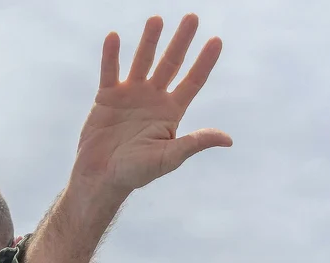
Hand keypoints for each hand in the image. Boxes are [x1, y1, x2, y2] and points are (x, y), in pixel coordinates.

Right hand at [70, 14, 231, 198]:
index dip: (205, 62)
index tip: (216, 40)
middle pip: (171, 64)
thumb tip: (228, 139)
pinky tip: (114, 37)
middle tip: (192, 17)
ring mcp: (130, 95)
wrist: (101, 177)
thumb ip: (195, 142)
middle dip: (182, 41)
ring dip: (149, 40)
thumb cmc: (137, 172)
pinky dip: (111, 55)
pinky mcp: (107, 97)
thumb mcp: (170, 157)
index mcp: (171, 113)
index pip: (193, 81)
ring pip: (142, 61)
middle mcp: (153, 99)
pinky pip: (110, 71)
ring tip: (156, 19)